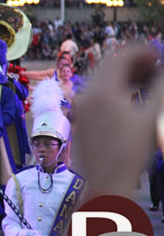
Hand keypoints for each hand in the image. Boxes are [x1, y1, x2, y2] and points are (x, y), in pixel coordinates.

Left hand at [73, 46, 163, 193]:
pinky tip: (134, 101)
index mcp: (102, 90)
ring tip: (150, 84)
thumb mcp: (153, 117)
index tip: (161, 56)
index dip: (143, 51)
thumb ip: (161, 89)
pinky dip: (116, 90)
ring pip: (104, 80)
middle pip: (110, 66)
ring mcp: (81, 107)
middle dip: (136, 63)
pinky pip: (98, 95)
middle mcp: (86, 94)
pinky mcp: (81, 119)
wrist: (106, 184)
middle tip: (158, 69)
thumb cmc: (131, 152)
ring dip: (127, 77)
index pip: (121, 56)